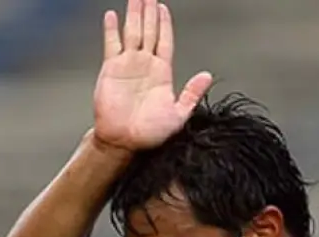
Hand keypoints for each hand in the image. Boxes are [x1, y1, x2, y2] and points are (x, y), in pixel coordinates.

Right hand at [94, 0, 212, 151]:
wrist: (124, 141)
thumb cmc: (150, 133)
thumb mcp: (179, 114)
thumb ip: (191, 94)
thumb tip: (207, 75)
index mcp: (162, 72)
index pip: (164, 40)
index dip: (164, 23)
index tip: (162, 7)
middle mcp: (144, 65)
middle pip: (149, 30)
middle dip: (148, 11)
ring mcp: (127, 65)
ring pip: (132, 32)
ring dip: (134, 14)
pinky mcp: (111, 69)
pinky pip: (112, 45)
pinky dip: (111, 30)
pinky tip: (112, 15)